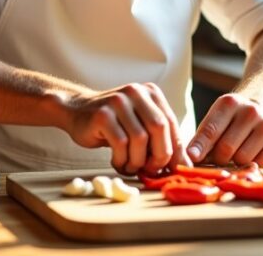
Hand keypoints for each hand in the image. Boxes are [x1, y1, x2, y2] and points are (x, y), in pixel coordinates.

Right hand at [65, 82, 190, 174]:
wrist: (76, 112)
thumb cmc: (114, 124)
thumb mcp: (140, 125)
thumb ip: (161, 140)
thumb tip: (185, 165)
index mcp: (150, 93)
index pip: (171, 123)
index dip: (175, 149)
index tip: (174, 169)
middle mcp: (136, 92)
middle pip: (159, 128)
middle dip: (159, 155)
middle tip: (151, 170)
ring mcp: (118, 101)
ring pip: (140, 138)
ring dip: (138, 161)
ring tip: (131, 167)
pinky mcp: (102, 115)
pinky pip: (120, 143)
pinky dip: (122, 159)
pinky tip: (118, 162)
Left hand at [187, 93, 262, 167]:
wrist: (260, 107)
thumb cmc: (229, 121)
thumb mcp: (213, 120)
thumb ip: (202, 139)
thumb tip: (190, 158)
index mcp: (229, 103)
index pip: (211, 130)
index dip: (200, 147)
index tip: (191, 159)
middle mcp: (250, 111)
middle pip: (226, 148)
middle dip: (217, 159)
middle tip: (216, 157)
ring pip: (242, 159)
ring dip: (234, 163)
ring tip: (234, 154)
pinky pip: (259, 165)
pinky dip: (251, 165)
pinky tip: (250, 154)